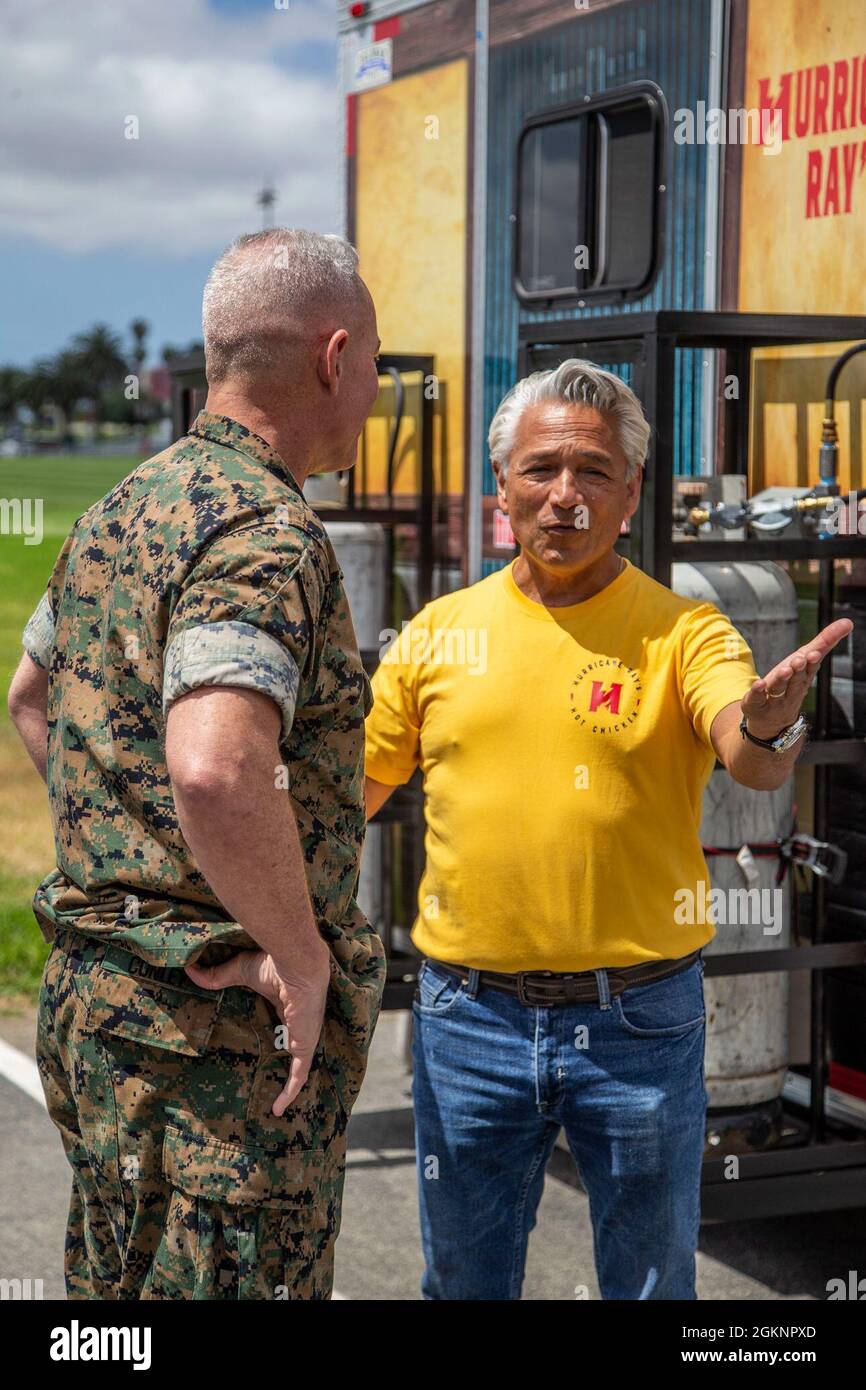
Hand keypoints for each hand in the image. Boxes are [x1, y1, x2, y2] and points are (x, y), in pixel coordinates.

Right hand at [185, 946, 331, 1116]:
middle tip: (271, 1081)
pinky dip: (291, 1091)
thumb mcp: (242, 971)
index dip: (279, 1036)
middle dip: (286, 1064)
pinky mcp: (305, 1046)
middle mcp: (299, 1025)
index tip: (268, 1043)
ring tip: (275, 1105)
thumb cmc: (274, 965)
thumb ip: (218, 976)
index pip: (285, 1026)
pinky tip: (279, 1108)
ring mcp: (303, 1037)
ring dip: (289, 1085)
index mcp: (288, 1007)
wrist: (298, 965)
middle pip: (292, 1049)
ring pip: (298, 1067)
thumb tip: (190, 971)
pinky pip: (299, 1074)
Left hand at [741, 618, 852, 738]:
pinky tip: (759, 684)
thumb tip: (848, 622)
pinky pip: (757, 699)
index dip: (812, 662)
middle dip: (799, 670)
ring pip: (779, 689)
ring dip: (782, 679)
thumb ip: (825, 641)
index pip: (810, 670)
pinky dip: (758, 692)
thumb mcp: (805, 661)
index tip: (814, 653)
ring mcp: (775, 700)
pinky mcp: (756, 705)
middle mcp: (792, 690)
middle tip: (800, 659)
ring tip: (785, 670)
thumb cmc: (791, 684)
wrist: (772, 720)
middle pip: (796, 680)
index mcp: (804, 678)